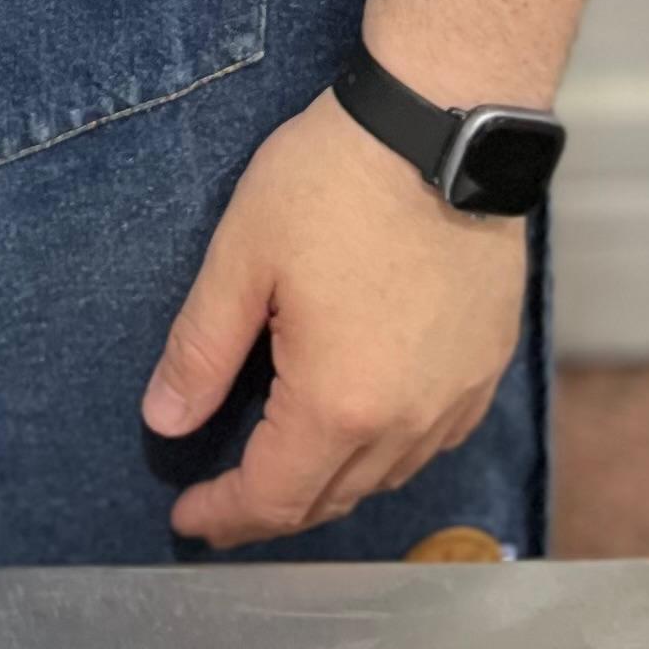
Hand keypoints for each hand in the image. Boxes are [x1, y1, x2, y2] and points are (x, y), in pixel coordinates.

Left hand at [142, 89, 528, 547]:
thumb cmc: (333, 183)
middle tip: (223, 505)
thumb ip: (202, 350)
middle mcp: (406, 423)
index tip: (187, 519)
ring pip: (383, 477)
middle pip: (330, 498)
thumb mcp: (242, 257)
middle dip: (270, 511)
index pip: (274, 496)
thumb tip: (163, 422)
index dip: (226, 516)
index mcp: (338, 404)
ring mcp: (455, 399)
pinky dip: (381, 453)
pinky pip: (427, 442)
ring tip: (281, 468)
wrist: (441, 128)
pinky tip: (356, 426)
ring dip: (326, 484)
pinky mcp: (485, 368)